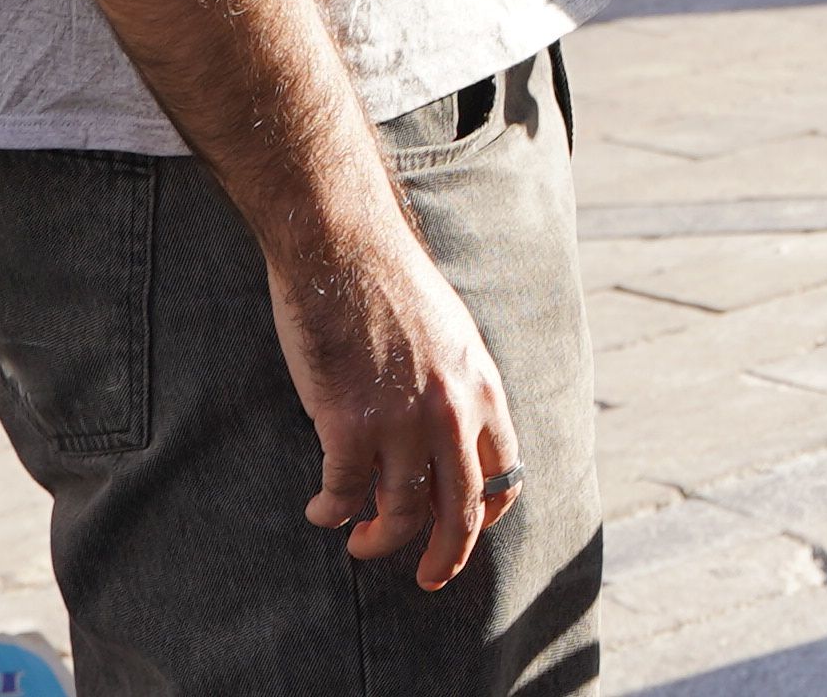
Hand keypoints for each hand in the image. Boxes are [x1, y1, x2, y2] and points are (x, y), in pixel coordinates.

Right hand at [271, 216, 522, 591]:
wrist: (345, 247)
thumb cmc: (393, 285)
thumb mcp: (453, 337)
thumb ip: (456, 388)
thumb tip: (446, 434)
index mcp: (484, 390)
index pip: (504, 475)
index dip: (486, 514)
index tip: (464, 529)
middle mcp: (452, 414)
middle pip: (461, 512)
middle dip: (444, 557)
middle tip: (427, 579)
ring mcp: (401, 421)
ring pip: (399, 513)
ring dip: (378, 540)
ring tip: (359, 542)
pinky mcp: (348, 422)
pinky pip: (344, 491)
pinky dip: (332, 510)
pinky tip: (322, 510)